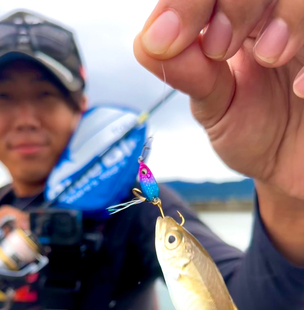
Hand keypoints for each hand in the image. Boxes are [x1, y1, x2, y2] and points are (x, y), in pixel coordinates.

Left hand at [134, 0, 303, 264]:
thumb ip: (190, 75)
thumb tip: (147, 43)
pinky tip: (300, 89)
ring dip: (286, 16)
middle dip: (236, 2)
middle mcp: (275, 15)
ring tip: (270, 56)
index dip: (190, 3)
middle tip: (219, 46)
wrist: (290, 167)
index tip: (170, 39)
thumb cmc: (253, 132)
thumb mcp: (215, 109)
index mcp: (237, 19)